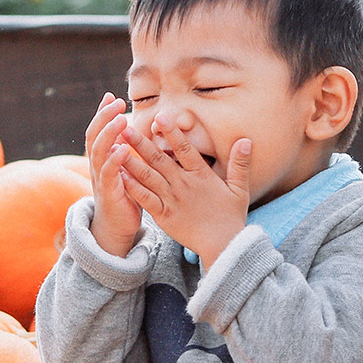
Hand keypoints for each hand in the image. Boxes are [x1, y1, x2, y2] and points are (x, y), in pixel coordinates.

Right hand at [85, 92, 141, 254]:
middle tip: (116, 102)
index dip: (102, 113)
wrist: (117, 230)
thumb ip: (124, 151)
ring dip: (109, 134)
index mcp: (101, 160)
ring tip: (120, 119)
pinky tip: (123, 149)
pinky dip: (115, 161)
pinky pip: (109, 176)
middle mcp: (96, 167)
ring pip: (99, 152)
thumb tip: (130, 129)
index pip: (97, 131)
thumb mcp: (124, 170)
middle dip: (104, 117)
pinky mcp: (109, 195)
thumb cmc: (124, 197)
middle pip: (94, 137)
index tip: (111, 96)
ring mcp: (101, 181)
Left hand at [113, 117, 252, 266]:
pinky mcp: (164, 215)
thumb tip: (246, 140)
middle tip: (124, 127)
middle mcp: (184, 185)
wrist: (223, 246)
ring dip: (131, 160)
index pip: (185, 149)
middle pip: (159, 159)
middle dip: (141, 142)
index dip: (172, 132)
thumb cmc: (231, 218)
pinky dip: (132, 187)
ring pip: (148, 176)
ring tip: (115, 146)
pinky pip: (145, 199)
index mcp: (201, 176)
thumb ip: (240, 164)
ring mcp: (172, 200)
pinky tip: (119, 176)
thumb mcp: (240, 189)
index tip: (160, 116)